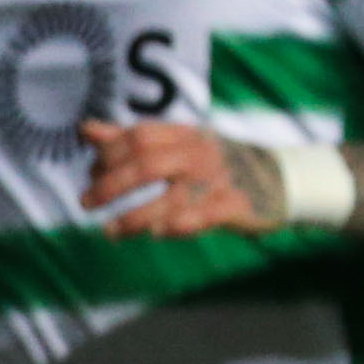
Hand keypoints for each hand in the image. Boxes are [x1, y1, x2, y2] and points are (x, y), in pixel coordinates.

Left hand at [81, 119, 285, 236]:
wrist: (279, 178)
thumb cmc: (215, 163)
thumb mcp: (178, 144)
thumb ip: (131, 139)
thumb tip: (84, 129)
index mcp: (187, 135)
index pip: (139, 137)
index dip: (109, 154)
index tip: (92, 173)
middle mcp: (201, 154)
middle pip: (147, 166)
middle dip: (110, 185)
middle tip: (85, 203)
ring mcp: (219, 180)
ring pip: (170, 199)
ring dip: (134, 217)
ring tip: (110, 231)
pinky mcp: (234, 207)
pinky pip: (199, 219)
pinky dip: (174, 227)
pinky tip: (155, 234)